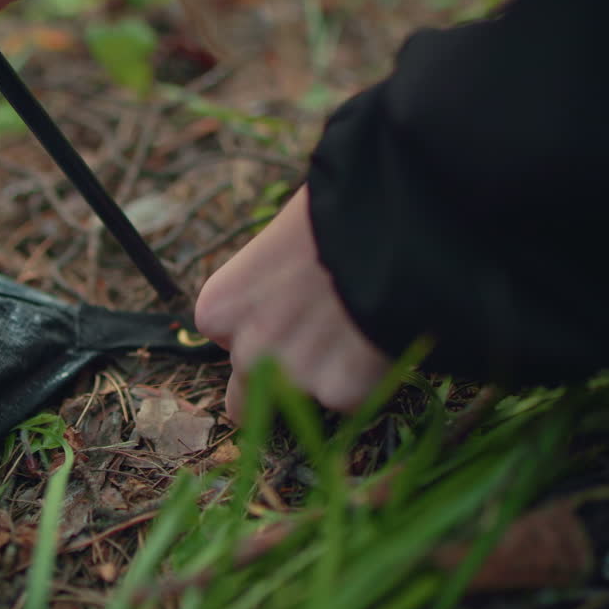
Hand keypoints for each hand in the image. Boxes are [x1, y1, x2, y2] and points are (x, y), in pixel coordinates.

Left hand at [194, 186, 391, 418]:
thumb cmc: (332, 212)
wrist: (390, 224)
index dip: (261, 330)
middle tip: (322, 345)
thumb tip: (283, 293)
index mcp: (219, 311)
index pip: (228, 342)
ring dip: (330, 375)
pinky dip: (370, 376)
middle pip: (253, 391)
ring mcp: (293, 379)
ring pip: (308, 395)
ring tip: (360, 325)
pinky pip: (354, 395)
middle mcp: (245, 352)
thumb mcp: (277, 242)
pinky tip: (381, 333)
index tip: (290, 315)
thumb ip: (265, 287)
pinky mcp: (342, 393)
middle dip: (283, 377)